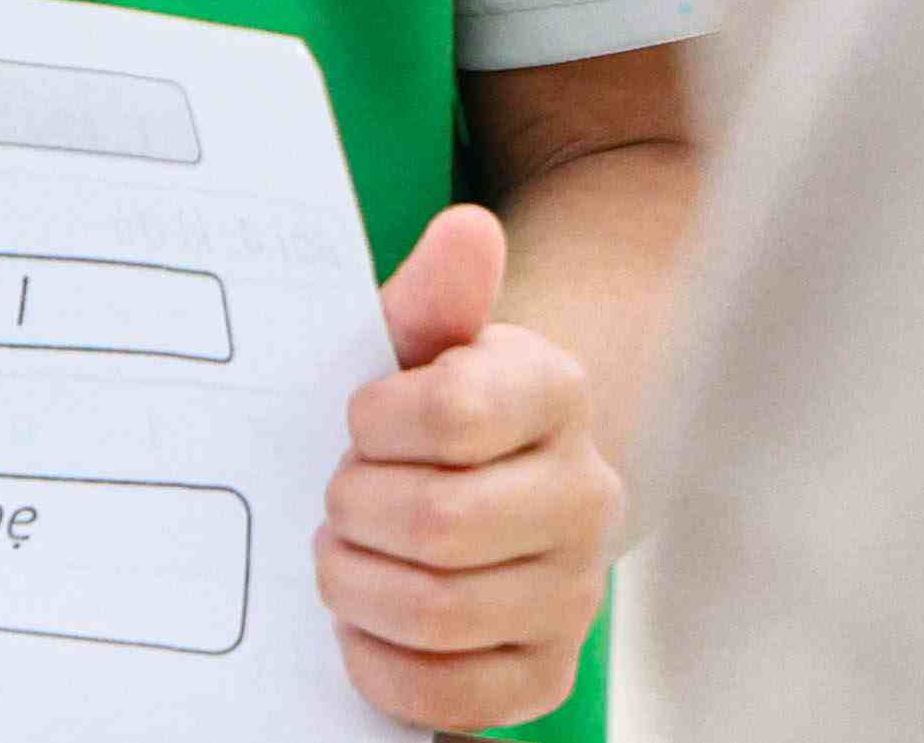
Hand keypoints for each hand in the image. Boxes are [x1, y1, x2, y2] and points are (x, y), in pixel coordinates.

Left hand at [320, 204, 620, 732]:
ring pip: (439, 611)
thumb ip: (435, 295)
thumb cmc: (425, 400)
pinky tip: (367, 623)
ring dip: (358, 585)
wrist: (477, 479)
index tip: (359, 421)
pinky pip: (457, 697)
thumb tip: (467, 229)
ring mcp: (574, 592)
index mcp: (554, 395)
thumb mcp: (415, 340)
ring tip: (344, 554)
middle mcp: (585, 496)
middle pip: (439, 523)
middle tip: (338, 497)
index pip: (453, 413)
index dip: (375, 423)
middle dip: (356, 510)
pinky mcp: (547, 672)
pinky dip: (384, 664)